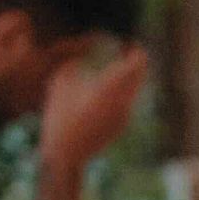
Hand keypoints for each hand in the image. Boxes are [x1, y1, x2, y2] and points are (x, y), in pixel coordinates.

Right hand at [39, 44, 148, 174]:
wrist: (66, 155)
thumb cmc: (59, 118)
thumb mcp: (60, 85)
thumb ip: (72, 64)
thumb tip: (80, 51)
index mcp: (108, 89)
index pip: (134, 65)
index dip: (135, 52)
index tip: (129, 44)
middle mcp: (122, 101)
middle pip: (139, 75)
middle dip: (136, 62)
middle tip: (128, 51)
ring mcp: (124, 114)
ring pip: (135, 89)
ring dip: (130, 77)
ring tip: (119, 67)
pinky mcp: (122, 124)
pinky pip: (128, 101)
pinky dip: (124, 91)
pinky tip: (110, 89)